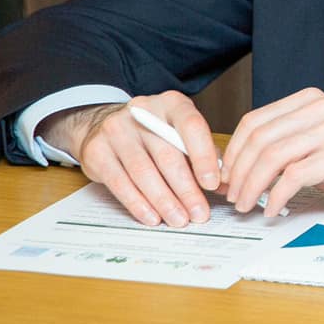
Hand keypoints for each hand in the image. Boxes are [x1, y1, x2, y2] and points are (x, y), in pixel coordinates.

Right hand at [38, 92, 219, 227]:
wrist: (103, 125)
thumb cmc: (154, 134)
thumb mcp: (181, 134)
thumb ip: (205, 156)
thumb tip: (226, 185)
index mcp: (172, 104)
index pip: (191, 126)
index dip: (203, 157)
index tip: (212, 184)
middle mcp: (142, 112)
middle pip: (167, 155)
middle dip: (186, 189)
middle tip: (199, 213)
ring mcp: (116, 130)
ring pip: (144, 172)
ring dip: (164, 201)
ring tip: (179, 219)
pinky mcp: (96, 151)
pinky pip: (120, 182)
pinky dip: (138, 203)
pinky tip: (152, 217)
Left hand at [219, 87, 323, 214]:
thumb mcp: (320, 141)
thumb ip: (287, 144)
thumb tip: (240, 167)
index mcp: (311, 101)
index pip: (255, 121)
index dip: (233, 152)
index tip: (226, 176)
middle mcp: (321, 110)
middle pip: (259, 138)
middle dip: (238, 172)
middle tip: (233, 196)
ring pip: (272, 156)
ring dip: (252, 186)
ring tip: (247, 205)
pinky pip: (294, 176)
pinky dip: (276, 197)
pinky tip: (273, 210)